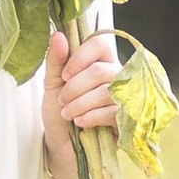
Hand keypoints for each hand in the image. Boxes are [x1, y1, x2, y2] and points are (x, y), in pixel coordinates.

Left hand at [43, 26, 120, 178]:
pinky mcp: (125, 118)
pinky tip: (81, 123)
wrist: (62, 144)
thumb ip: (55, 60)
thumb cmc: (59, 110)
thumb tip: (58, 34)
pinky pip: (112, 112)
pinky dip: (91, 117)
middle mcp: (116, 75)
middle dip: (75, 87)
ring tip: (68, 113)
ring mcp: (123, 97)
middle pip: (99, 71)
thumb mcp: (52, 84)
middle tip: (63, 100)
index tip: (65, 75)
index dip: (80, 58)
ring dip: (80, 104)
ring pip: (105, 92)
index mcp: (100, 61)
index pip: (100, 44)